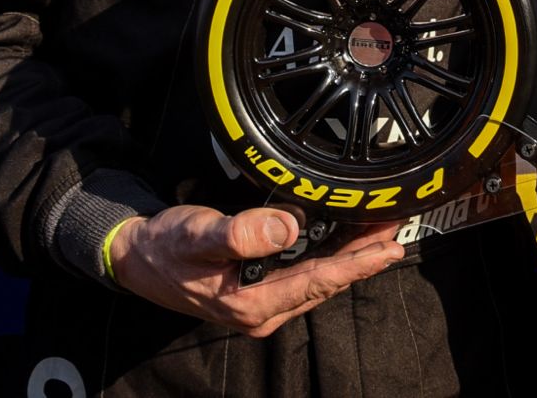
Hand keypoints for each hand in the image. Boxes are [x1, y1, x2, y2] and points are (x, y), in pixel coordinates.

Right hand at [107, 204, 404, 336]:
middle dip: (365, 256)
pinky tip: (347, 237)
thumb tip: (289, 227)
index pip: (317, 282)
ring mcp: (263, 302)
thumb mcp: (199, 235)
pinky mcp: (261, 289)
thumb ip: (242, 233)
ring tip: (383, 228)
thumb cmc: (166, 246)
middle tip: (398, 227)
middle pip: (326, 281)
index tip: (390, 248)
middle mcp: (263, 310)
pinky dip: (331, 255)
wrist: (138, 257)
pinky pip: (306, 273)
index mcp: (252, 303)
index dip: (357, 264)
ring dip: (352, 254)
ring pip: (320, 277)